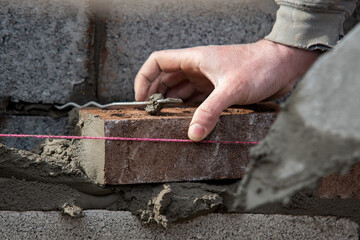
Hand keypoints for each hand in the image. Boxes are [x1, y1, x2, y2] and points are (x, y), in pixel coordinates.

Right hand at [134, 39, 318, 140]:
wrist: (284, 65)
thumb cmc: (259, 66)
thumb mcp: (231, 89)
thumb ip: (210, 111)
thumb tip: (194, 134)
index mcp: (194, 59)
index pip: (157, 62)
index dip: (144, 78)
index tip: (140, 99)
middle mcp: (197, 68)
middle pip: (166, 80)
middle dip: (156, 96)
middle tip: (151, 116)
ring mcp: (207, 79)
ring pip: (181, 91)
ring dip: (174, 105)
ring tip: (166, 122)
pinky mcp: (219, 90)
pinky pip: (197, 101)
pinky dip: (190, 111)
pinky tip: (188, 123)